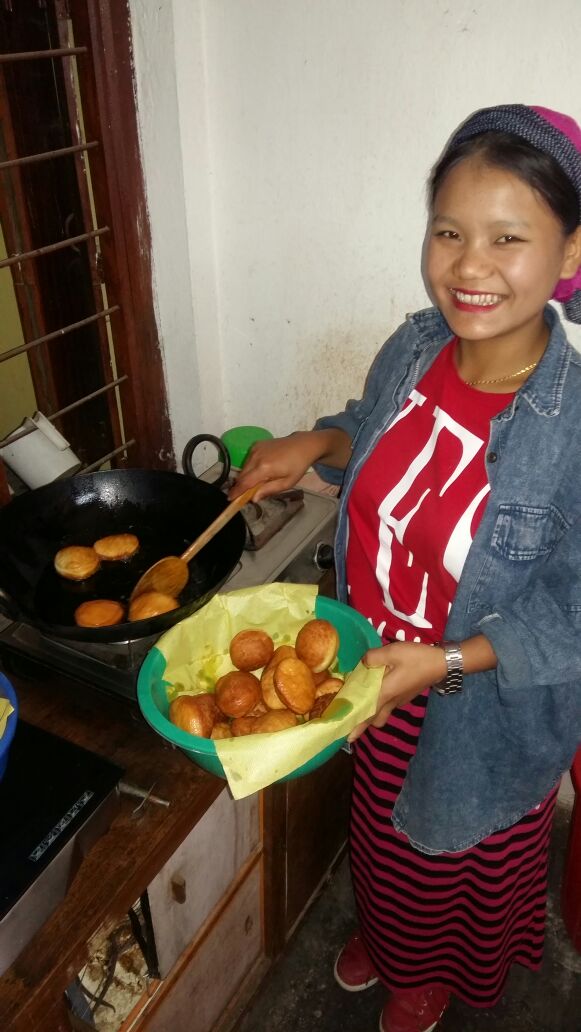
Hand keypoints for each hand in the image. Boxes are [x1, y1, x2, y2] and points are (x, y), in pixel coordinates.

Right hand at [229, 428, 349, 501]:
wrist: (303, 445)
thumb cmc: (297, 466)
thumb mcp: (287, 483)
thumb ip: (269, 490)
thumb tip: (253, 498)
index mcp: (265, 468)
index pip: (245, 482)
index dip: (236, 492)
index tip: (230, 499)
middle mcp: (256, 457)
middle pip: (242, 475)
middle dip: (241, 486)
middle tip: (245, 494)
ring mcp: (255, 449)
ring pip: (244, 467)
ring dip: (247, 476)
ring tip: (258, 481)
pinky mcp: (256, 444)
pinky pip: (248, 460)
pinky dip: (251, 467)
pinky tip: (261, 469)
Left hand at [348, 641, 446, 742]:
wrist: (441, 663)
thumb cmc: (417, 659)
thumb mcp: (393, 652)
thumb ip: (374, 657)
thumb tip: (363, 663)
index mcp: (386, 693)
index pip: (368, 713)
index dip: (357, 725)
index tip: (348, 738)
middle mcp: (392, 701)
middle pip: (375, 719)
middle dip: (364, 724)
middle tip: (352, 722)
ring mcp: (400, 701)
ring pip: (383, 714)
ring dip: (373, 714)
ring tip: (363, 704)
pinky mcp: (406, 696)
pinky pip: (389, 706)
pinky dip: (381, 703)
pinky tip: (379, 690)